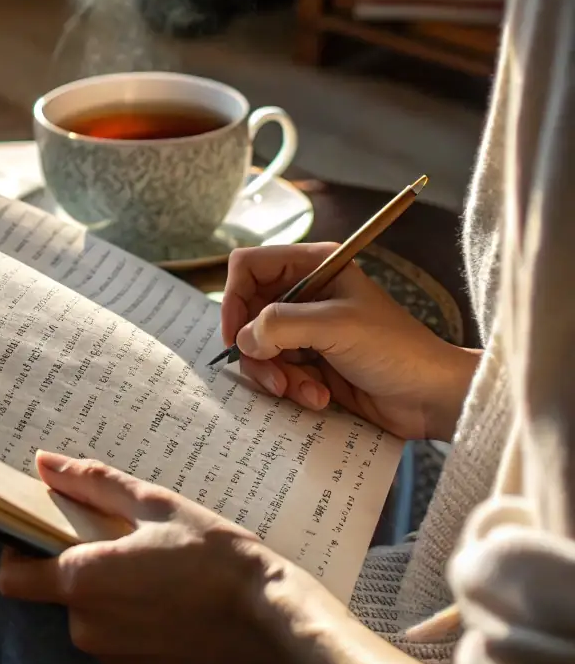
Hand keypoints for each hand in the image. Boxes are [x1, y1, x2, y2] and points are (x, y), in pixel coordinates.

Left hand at [0, 451, 336, 663]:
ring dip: (98, 580)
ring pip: (80, 607)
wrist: (270, 623)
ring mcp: (110, 651)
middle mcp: (85, 625)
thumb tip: (44, 462)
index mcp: (81, 582)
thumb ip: (92, 483)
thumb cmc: (215, 559)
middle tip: (112, 526)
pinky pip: (107, 627)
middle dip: (68, 556)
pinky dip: (120, 603)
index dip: (15, 547)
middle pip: (48, 587)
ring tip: (146, 552)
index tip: (40, 521)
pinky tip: (159, 582)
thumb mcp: (155, 505)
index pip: (11, 576)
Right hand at [221, 243, 479, 441]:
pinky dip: (292, 387)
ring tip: (307, 390)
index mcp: (314, 266)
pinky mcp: (311, 361)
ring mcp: (307, 329)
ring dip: (277, 375)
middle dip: (258, 349)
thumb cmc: (395, 349)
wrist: (430, 397)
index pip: (249, 267)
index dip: (234, 298)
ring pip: (259, 347)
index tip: (238, 336)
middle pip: (248, 312)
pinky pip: (277, 371)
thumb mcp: (336, 326)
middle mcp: (306, 293)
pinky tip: (320, 397)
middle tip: (275, 376)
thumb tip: (245, 338)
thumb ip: (282, 324)